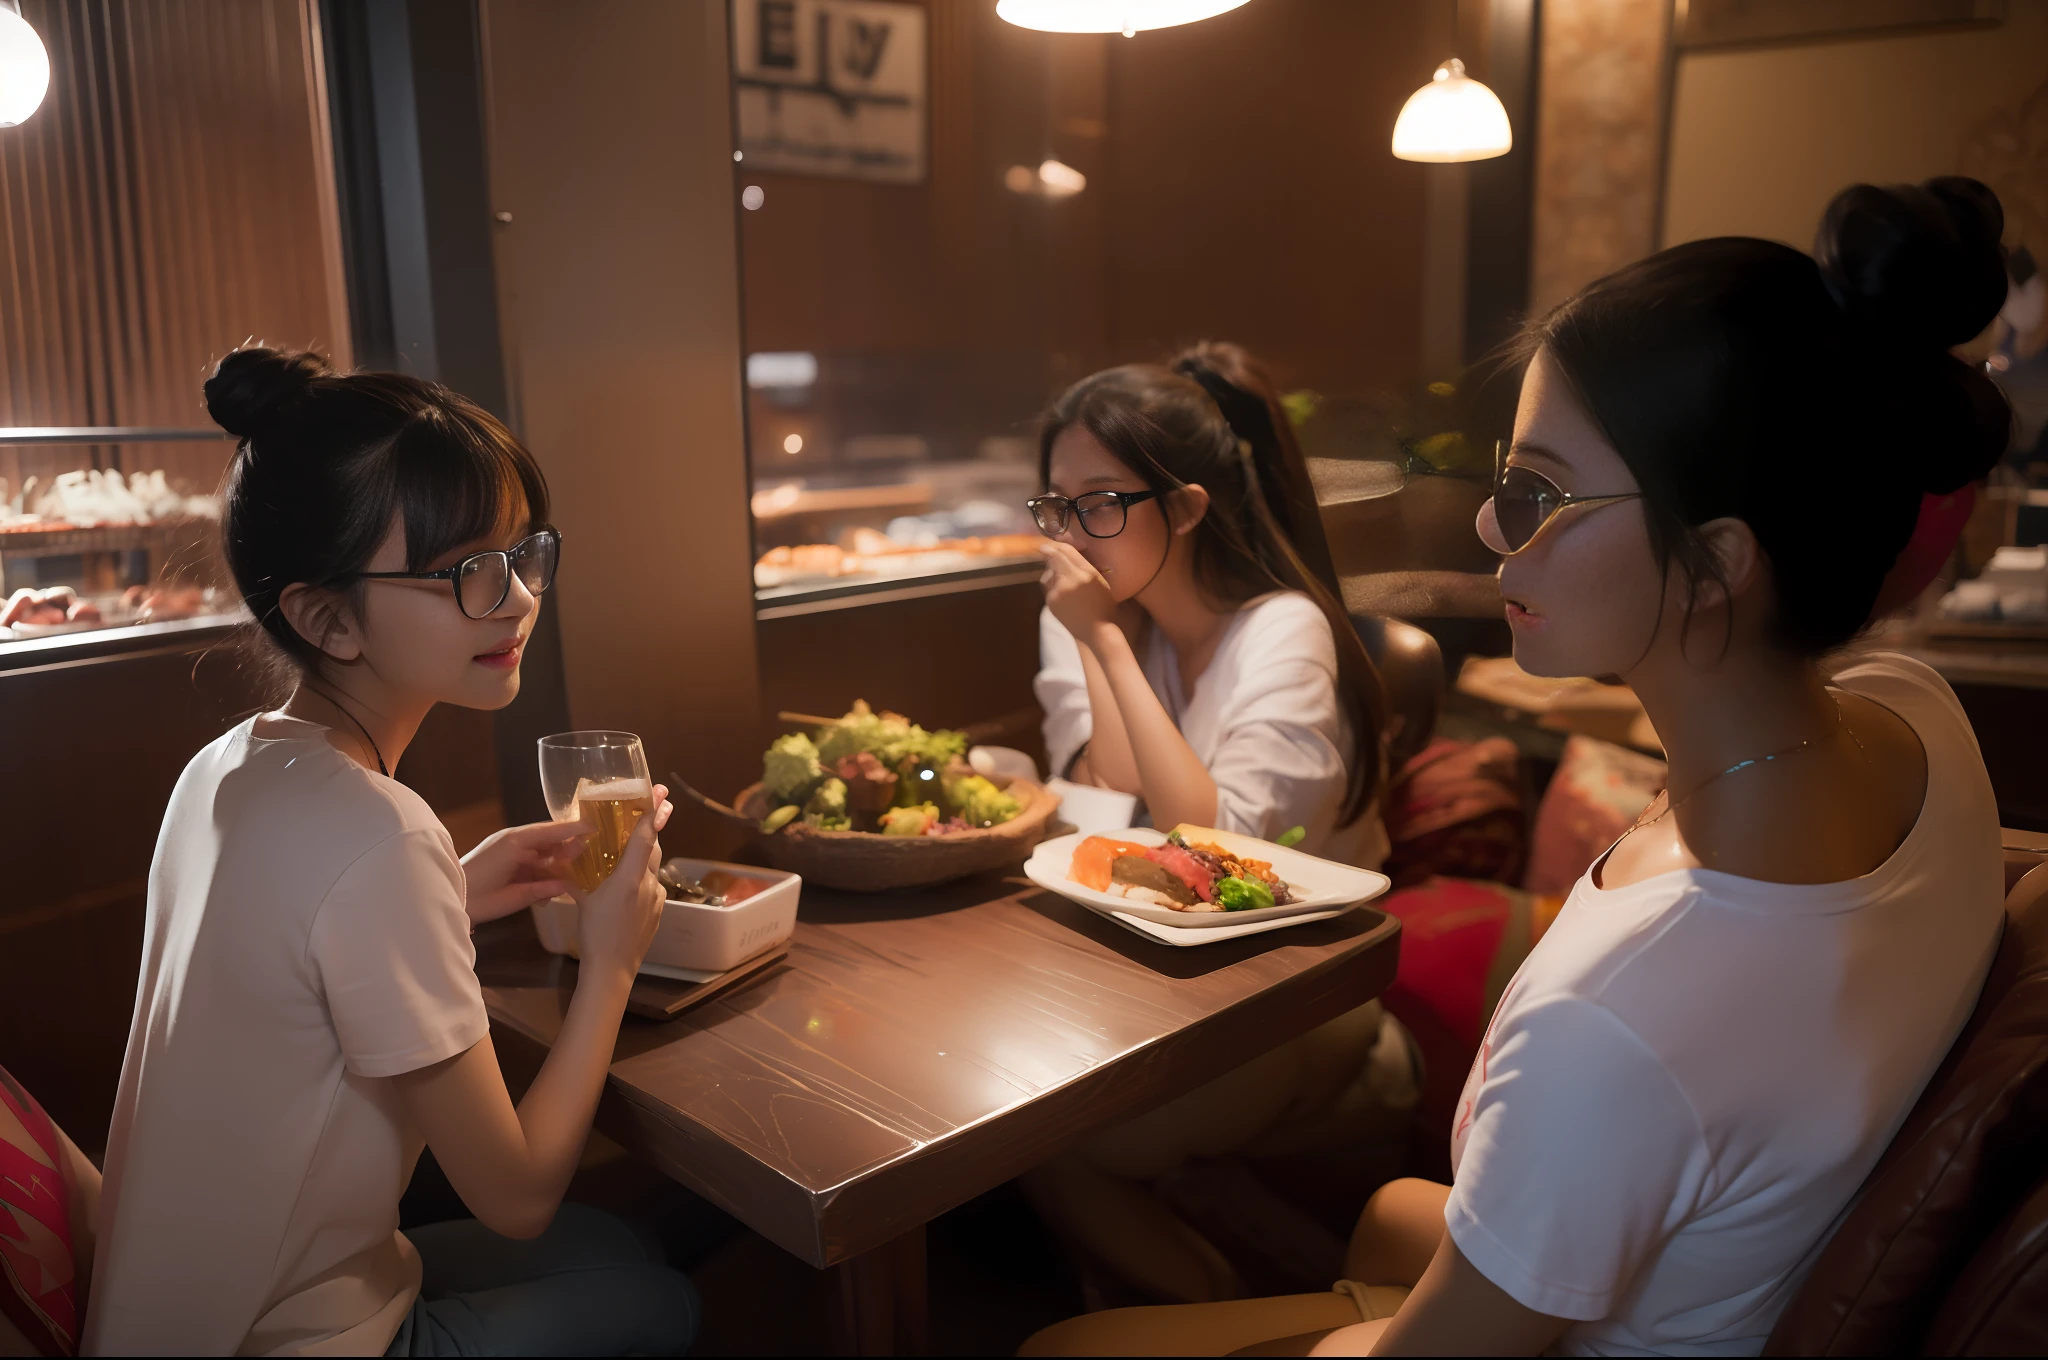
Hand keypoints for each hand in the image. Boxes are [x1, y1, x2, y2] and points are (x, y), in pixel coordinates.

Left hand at [460, 820, 587, 926]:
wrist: (452, 901)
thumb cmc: (480, 897)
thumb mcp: (513, 895)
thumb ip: (541, 889)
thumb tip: (568, 886)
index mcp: (516, 843)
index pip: (551, 831)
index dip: (573, 829)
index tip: (594, 827)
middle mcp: (514, 842)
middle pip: (549, 839)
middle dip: (568, 846)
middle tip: (587, 853)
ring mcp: (509, 850)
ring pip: (542, 850)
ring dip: (557, 859)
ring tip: (575, 869)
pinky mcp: (506, 860)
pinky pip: (531, 860)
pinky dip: (543, 869)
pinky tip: (553, 884)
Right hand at [574, 787, 671, 984]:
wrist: (613, 970)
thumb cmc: (595, 934)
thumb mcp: (583, 902)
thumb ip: (578, 881)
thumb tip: (567, 868)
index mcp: (629, 878)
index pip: (644, 839)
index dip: (653, 815)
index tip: (663, 797)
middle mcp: (648, 885)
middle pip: (653, 850)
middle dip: (649, 833)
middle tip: (644, 817)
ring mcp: (657, 899)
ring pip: (652, 869)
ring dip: (643, 859)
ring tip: (627, 857)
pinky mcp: (659, 912)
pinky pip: (651, 887)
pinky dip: (642, 881)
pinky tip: (627, 889)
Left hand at [1040, 541, 1119, 642]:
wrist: (1097, 631)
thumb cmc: (1103, 605)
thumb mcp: (1099, 580)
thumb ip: (1084, 565)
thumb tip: (1067, 551)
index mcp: (1086, 572)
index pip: (1065, 551)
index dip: (1055, 545)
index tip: (1047, 544)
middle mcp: (1071, 579)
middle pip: (1053, 560)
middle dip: (1050, 556)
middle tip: (1049, 554)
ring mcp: (1059, 591)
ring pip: (1047, 574)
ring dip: (1051, 572)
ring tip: (1061, 579)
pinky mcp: (1051, 602)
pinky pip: (1047, 587)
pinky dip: (1052, 586)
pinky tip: (1061, 592)